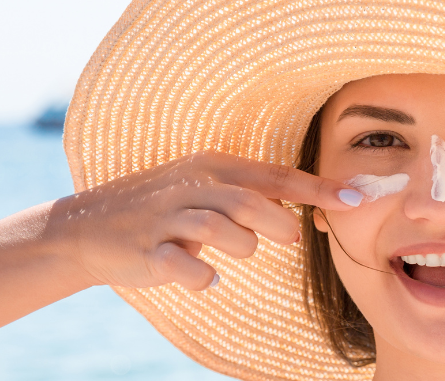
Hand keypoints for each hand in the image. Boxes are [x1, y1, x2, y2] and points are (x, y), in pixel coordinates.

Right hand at [47, 151, 357, 290]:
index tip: (357, 200)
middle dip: (279, 223)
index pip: (276, 176)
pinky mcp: (147, 250)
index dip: (318, 189)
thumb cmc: (163, 209)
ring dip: (240, 248)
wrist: (87, 227)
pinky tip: (206, 278)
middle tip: (289, 236)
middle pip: (251, 202)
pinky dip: (202, 277)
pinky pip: (185, 267)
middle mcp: (192, 187)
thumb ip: (253, 197)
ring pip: (222, 232)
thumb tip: (305, 213)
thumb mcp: (207, 190)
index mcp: (213, 167)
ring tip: (233, 253)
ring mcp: (167, 218)